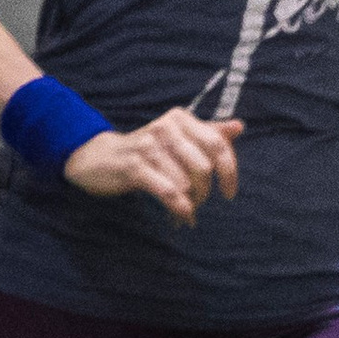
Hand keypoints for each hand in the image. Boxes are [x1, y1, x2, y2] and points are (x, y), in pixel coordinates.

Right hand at [63, 109, 243, 223]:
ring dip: (190, 203)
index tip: (229, 192)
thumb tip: (239, 126)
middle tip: (199, 202)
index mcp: (181, 119)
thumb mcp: (178, 137)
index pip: (218, 145)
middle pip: (204, 168)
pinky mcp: (134, 166)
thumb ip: (209, 133)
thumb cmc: (147, 149)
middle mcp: (166, 128)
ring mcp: (148, 146)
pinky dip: (179, 209)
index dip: (229, 171)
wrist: (99, 156)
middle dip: (205, 191)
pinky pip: (168, 192)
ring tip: (185, 209)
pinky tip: (181, 218)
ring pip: (186, 183)